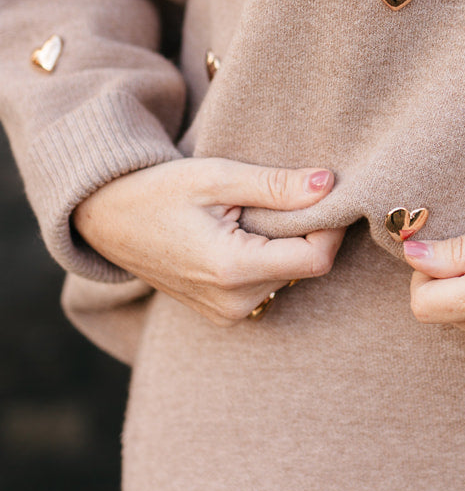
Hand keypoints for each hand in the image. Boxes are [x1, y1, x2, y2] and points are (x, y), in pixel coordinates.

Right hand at [72, 159, 344, 325]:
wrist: (106, 219)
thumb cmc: (158, 190)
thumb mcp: (216, 177)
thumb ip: (274, 185)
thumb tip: (328, 184)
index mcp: (231, 269)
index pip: (316, 259)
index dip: (331, 225)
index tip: (326, 193)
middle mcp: (233, 302)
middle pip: (305, 267)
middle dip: (307, 230)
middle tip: (284, 194)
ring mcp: (226, 313)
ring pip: (289, 276)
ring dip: (286, 243)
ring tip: (252, 213)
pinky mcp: (222, 313)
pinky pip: (268, 284)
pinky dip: (269, 256)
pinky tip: (243, 232)